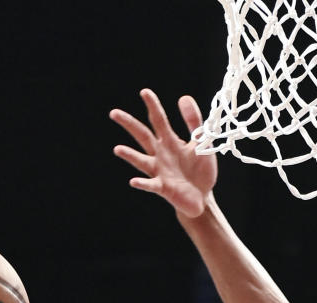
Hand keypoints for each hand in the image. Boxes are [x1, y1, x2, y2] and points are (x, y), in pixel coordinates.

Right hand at [110, 88, 216, 217]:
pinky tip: (133, 181)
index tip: (144, 92)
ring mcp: (160, 171)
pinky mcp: (163, 188)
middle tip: (114, 113)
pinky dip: (142, 183)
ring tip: (118, 149)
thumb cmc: (200, 171)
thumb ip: (194, 122)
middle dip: (129, 124)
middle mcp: (161, 155)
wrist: (202, 198)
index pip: (159, 120)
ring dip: (130, 155)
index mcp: (170, 142)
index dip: (153, 106)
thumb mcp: (201, 143)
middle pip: (143, 136)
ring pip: (141, 161)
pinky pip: (151, 185)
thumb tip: (183, 97)